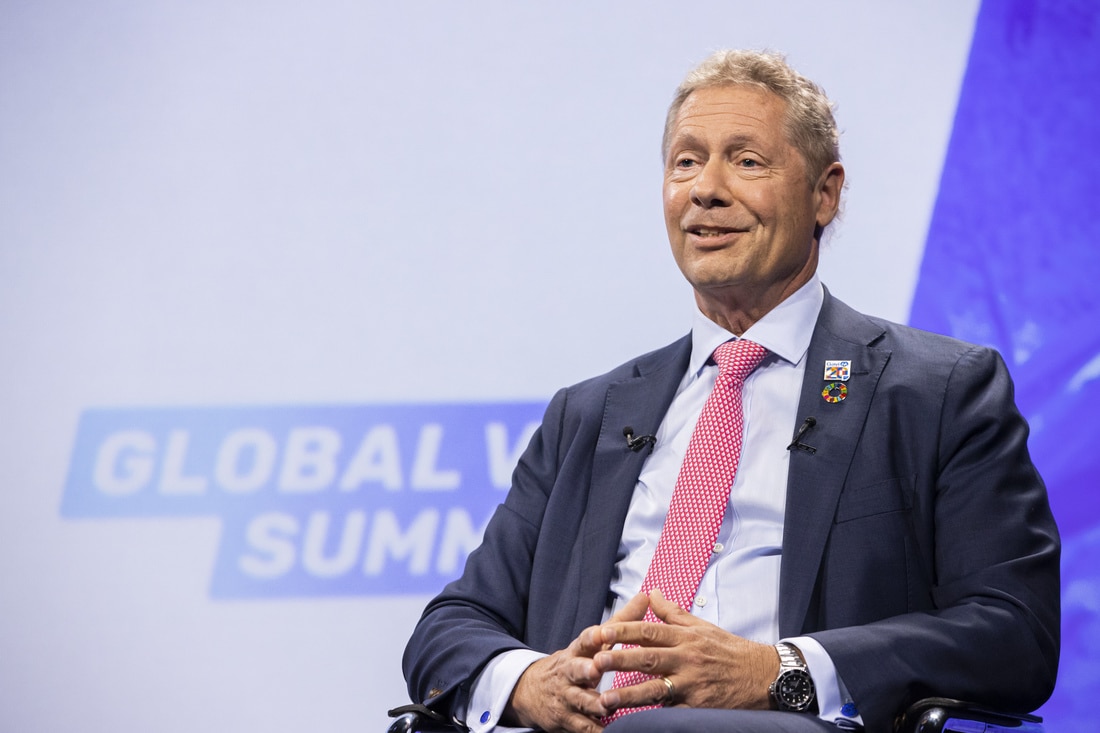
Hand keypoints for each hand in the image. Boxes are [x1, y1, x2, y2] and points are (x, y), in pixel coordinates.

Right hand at [503, 592, 649, 732]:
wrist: (533, 691)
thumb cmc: (575, 662)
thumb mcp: (592, 642)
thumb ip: (621, 622)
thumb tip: (645, 597)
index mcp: (578, 651)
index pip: (584, 640)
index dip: (593, 636)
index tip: (602, 632)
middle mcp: (570, 672)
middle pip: (575, 669)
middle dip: (584, 669)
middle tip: (595, 670)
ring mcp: (567, 697)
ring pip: (580, 701)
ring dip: (593, 704)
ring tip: (607, 707)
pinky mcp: (566, 719)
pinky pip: (582, 727)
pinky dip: (594, 730)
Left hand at [594, 589, 778, 712]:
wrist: (762, 675)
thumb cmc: (728, 650)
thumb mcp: (702, 626)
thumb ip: (672, 612)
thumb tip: (650, 592)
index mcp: (685, 637)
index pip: (650, 630)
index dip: (624, 630)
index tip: (602, 631)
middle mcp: (687, 659)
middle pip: (648, 658)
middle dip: (620, 659)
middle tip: (595, 661)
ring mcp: (692, 684)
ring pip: (656, 689)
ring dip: (629, 695)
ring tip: (605, 699)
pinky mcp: (698, 707)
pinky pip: (672, 711)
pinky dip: (653, 715)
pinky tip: (633, 720)